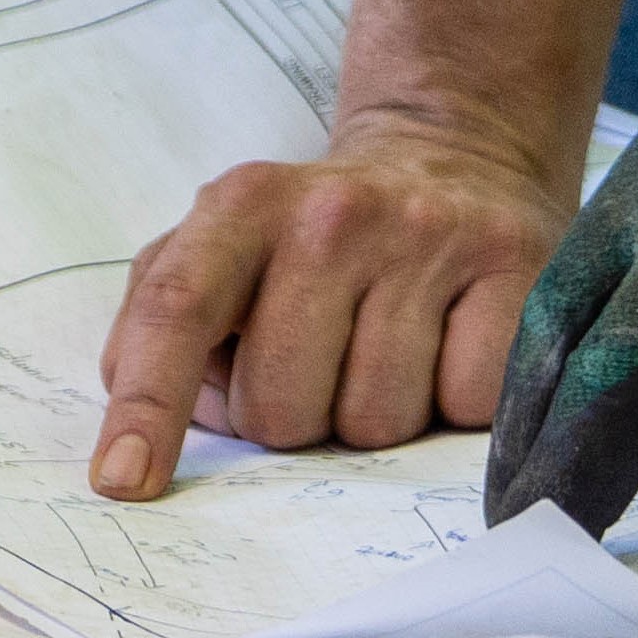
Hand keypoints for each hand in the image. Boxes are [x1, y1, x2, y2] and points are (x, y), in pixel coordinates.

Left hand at [91, 113, 571, 499]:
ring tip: (388, 348)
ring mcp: (426, 232)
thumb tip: (137, 434)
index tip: (124, 482)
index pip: (179, 305)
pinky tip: (450, 345)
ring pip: (376, 424)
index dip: (148, 401)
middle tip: (324, 362)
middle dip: (295, 419)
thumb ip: (158, 323)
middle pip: (283, 408)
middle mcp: (332, 210)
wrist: (453, 154)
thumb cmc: (315, 240)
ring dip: (375, 417)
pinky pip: (467, 407)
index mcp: (242, 205)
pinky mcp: (512, 259)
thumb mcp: (222, 249)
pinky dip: (456, 404)